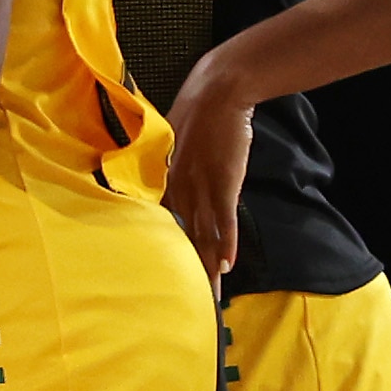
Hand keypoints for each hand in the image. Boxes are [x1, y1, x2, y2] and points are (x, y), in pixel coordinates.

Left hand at [161, 57, 256, 282]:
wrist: (216, 93)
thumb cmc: (197, 115)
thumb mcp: (174, 145)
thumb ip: (172, 168)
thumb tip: (173, 182)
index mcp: (163, 179)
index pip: (164, 223)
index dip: (170, 251)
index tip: (171, 275)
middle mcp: (178, 187)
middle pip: (184, 237)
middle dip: (190, 268)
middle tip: (193, 298)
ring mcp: (200, 186)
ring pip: (204, 234)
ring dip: (209, 265)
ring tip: (212, 293)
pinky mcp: (223, 182)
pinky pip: (224, 219)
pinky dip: (226, 242)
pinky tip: (227, 265)